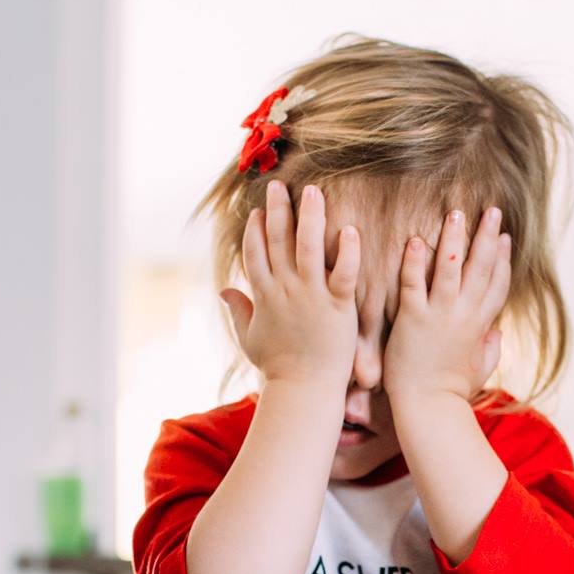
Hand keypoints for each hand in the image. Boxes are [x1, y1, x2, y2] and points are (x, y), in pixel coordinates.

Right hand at [219, 182, 360, 395]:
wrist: (304, 389)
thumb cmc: (278, 366)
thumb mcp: (250, 337)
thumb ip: (238, 310)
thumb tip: (224, 291)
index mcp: (264, 295)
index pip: (255, 253)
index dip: (256, 230)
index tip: (258, 210)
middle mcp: (285, 290)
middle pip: (278, 241)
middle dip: (277, 210)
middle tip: (279, 185)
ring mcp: (311, 296)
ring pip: (308, 247)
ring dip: (310, 217)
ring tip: (313, 191)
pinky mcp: (337, 306)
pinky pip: (343, 273)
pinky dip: (347, 251)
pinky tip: (349, 229)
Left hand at [383, 206, 511, 405]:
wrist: (427, 408)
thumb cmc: (451, 392)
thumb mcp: (480, 369)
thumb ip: (490, 347)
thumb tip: (497, 333)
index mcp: (481, 325)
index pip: (498, 284)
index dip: (503, 258)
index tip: (504, 236)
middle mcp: (464, 315)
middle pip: (482, 268)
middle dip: (487, 237)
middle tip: (491, 209)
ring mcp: (439, 315)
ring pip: (451, 268)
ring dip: (455, 239)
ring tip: (456, 213)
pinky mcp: (413, 319)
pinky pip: (414, 283)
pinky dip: (415, 261)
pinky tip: (414, 239)